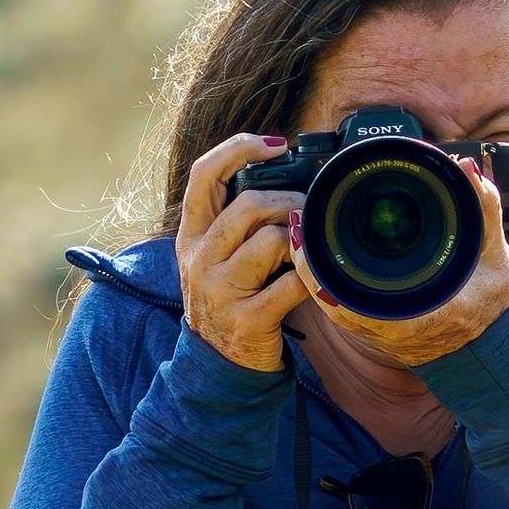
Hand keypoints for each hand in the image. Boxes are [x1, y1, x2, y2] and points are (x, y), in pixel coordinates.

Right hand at [176, 134, 311, 371]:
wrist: (218, 363)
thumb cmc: (229, 299)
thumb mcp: (217, 256)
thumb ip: (238, 221)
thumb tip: (286, 178)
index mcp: (191, 235)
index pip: (204, 174)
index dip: (240, 149)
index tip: (276, 144)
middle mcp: (200, 258)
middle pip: (247, 204)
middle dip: (289, 199)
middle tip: (310, 208)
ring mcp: (221, 289)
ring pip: (270, 240)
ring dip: (301, 238)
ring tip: (309, 246)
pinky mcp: (247, 319)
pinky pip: (291, 284)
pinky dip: (312, 277)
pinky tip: (317, 279)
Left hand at [288, 152, 508, 367]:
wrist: (493, 339)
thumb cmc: (493, 301)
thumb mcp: (494, 251)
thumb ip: (483, 206)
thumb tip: (465, 167)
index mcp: (416, 315)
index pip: (350, 298)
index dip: (318, 267)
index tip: (304, 231)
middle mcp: (391, 328)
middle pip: (328, 296)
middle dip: (308, 257)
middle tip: (296, 220)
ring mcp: (380, 331)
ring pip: (329, 302)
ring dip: (313, 268)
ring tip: (300, 232)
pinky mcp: (377, 328)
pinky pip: (340, 305)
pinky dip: (325, 280)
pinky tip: (316, 254)